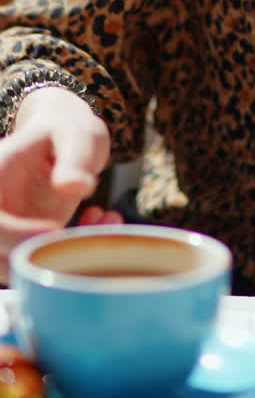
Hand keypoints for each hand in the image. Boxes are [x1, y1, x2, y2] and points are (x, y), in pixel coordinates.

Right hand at [0, 87, 113, 281]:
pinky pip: (41, 263)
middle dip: (42, 254)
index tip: (53, 229)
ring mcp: (13, 228)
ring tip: (100, 218)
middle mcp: (0, 207)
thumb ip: (75, 158)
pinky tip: (99, 218)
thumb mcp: (76, 135)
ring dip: (61, 257)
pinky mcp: (31, 241)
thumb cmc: (69, 131)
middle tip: (82, 232)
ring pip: (19, 266)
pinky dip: (73, 255)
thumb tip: (73, 186)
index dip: (14, 235)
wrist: (70, 138)